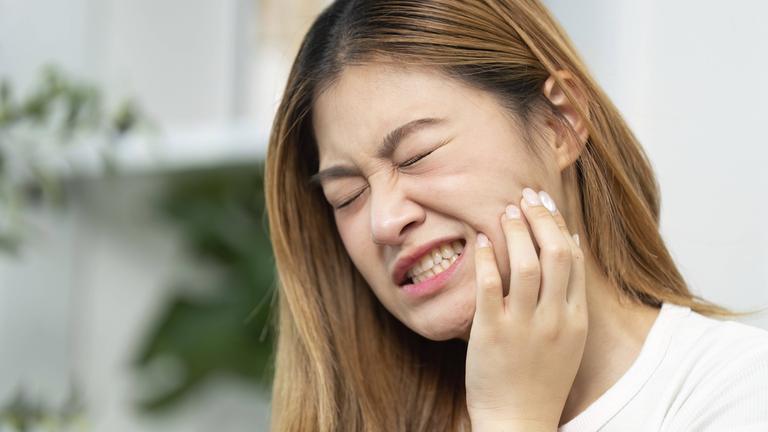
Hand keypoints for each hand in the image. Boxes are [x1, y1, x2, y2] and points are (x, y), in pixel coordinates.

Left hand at [465, 187, 587, 430]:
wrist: (518, 422)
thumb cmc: (539, 380)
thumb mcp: (567, 340)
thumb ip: (569, 298)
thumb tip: (570, 247)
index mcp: (576, 320)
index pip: (574, 260)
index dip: (559, 226)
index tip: (546, 205)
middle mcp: (555, 320)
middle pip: (555, 254)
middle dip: (541, 218)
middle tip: (526, 196)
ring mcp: (524, 327)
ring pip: (526, 265)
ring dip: (516, 231)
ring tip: (505, 210)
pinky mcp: (492, 334)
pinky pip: (490, 287)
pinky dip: (486, 259)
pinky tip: (479, 240)